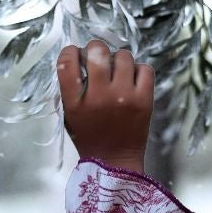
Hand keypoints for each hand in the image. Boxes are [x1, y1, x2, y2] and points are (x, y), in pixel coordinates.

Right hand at [56, 39, 153, 170]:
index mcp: (75, 102)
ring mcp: (123, 96)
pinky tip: (132, 80)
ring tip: (117, 71)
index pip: (67, 63)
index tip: (75, 54)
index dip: (70, 52)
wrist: (114, 163)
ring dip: (119, 59)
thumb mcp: (70, 115)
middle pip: (97, 51)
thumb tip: (79, 58)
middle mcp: (98, 96)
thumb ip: (71, 89)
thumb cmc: (89, 138)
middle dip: (96, 49)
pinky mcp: (144, 99)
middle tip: (98, 57)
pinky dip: (139, 70)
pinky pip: (144, 68)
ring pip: (123, 56)